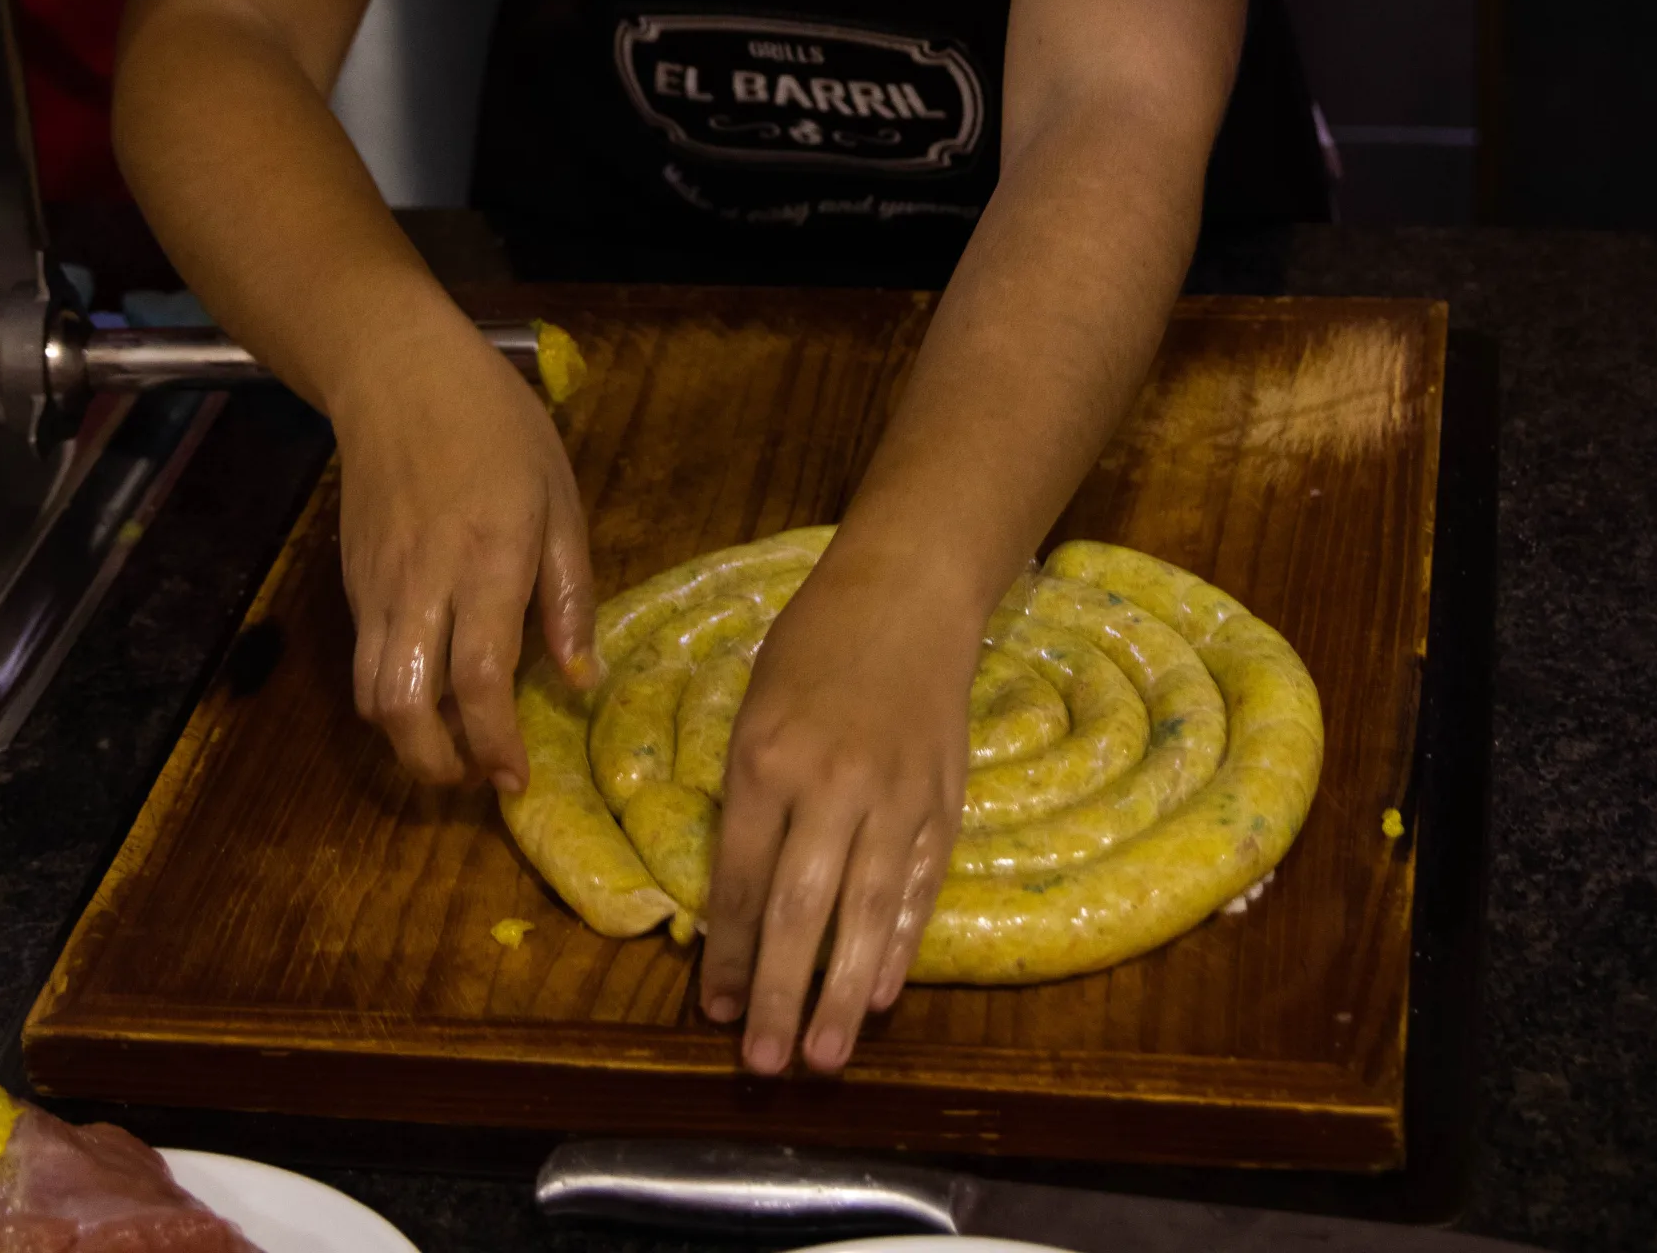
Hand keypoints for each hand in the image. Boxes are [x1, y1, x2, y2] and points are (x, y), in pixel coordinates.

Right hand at [335, 329, 595, 793]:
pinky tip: (432, 688)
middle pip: (404, 708)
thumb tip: (578, 679)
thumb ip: (569, 593)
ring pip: (372, 694)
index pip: (480, 680)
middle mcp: (421, 585)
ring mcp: (376, 586)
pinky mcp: (352, 582)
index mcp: (486, 561)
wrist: (399, 376)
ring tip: (454, 748)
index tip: (516, 781)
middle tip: (478, 778)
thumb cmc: (496, 428)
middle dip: (437, 764)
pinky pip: (365, 659)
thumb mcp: (559, 497)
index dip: (495, 743)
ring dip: (408, 740)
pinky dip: (392, 694)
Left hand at [699, 541, 979, 1073]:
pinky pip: (919, 884)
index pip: (740, 877)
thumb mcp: (756, 708)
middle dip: (779, 992)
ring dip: (843, 991)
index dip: (727, 952)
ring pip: (866, 910)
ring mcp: (893, 794)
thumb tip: (740, 898)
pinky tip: (884, 991)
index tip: (715, 1012)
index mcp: (766, 758)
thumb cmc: (814, 646)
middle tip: (764, 1063)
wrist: (906, 594)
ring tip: (826, 1056)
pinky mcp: (941, 798)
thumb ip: (750, 797)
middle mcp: (830, 783)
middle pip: (800, 907)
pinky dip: (902, 942)